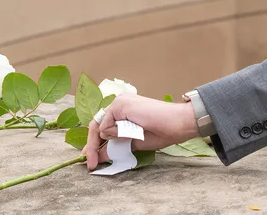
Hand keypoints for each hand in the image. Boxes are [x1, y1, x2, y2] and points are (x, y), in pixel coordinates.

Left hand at [84, 95, 198, 170]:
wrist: (176, 123)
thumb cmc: (161, 131)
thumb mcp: (132, 143)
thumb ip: (115, 146)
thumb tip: (99, 156)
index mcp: (122, 110)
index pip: (102, 127)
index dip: (94, 144)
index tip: (90, 160)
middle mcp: (118, 103)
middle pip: (96, 126)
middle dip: (92, 147)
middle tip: (90, 164)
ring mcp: (118, 102)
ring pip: (102, 128)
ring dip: (115, 139)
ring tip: (136, 134)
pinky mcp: (119, 104)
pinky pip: (108, 127)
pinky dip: (118, 134)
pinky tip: (135, 129)